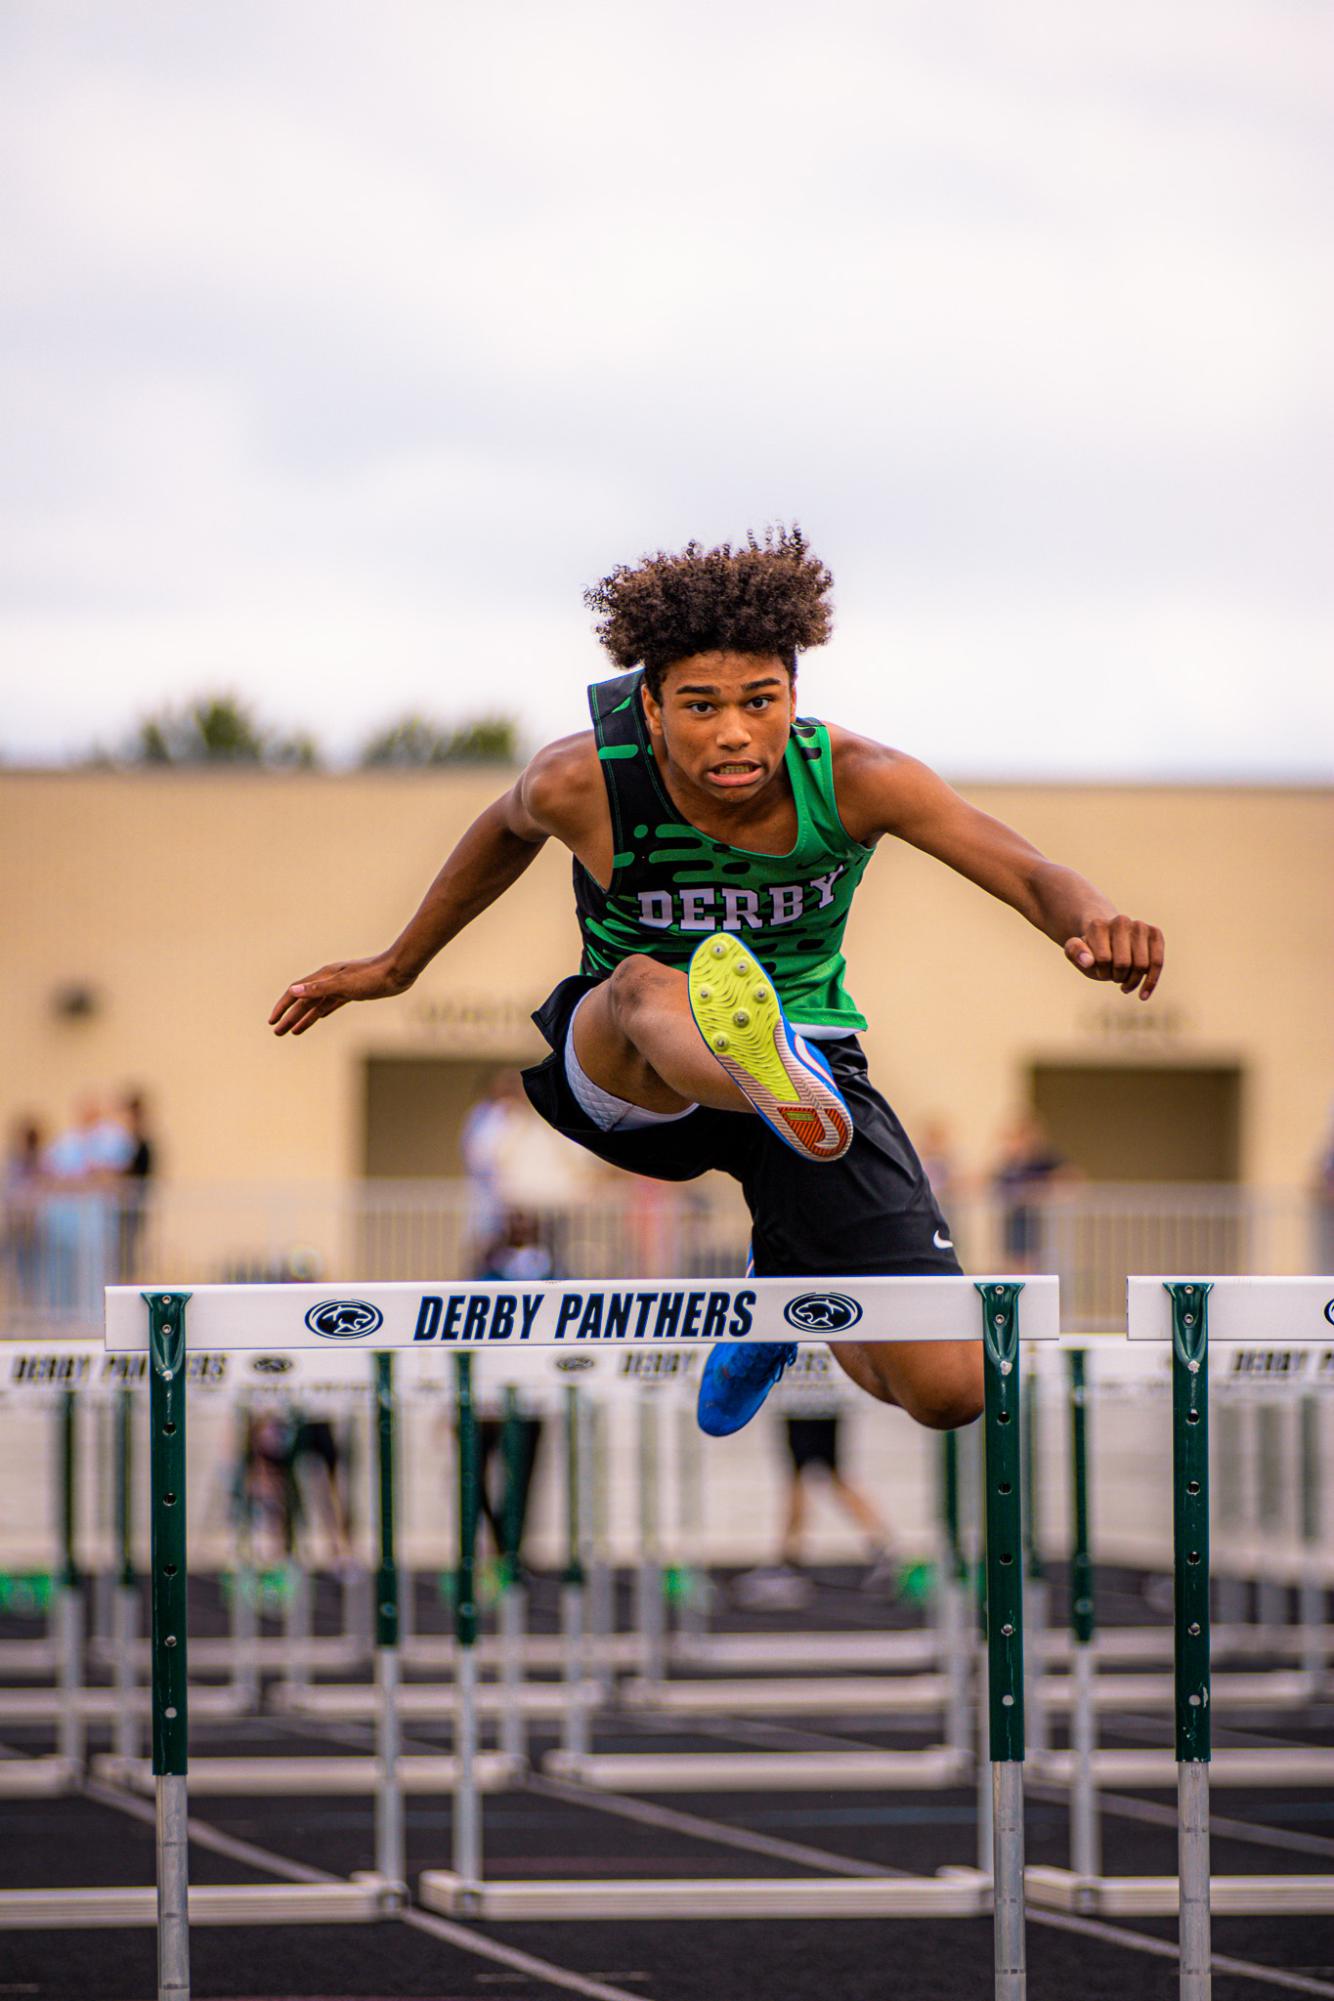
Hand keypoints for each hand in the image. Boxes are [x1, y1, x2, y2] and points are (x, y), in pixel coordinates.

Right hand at [269, 954, 409, 1036]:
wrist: (398, 971)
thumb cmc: (372, 976)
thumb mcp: (343, 984)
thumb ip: (318, 989)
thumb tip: (293, 991)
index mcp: (323, 977)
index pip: (296, 992)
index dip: (282, 1007)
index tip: (272, 1022)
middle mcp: (328, 981)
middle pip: (304, 1001)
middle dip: (289, 1017)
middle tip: (277, 1033)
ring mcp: (340, 987)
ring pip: (316, 1005)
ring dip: (303, 1018)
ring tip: (291, 1032)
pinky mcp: (352, 993)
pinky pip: (330, 1005)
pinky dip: (320, 1014)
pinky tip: (316, 1020)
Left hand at [1064, 917, 1163, 998]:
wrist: (1108, 937)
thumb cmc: (1092, 950)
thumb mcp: (1075, 952)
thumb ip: (1074, 952)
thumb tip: (1088, 962)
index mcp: (1098, 925)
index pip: (1104, 960)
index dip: (1102, 972)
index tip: (1099, 971)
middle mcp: (1120, 921)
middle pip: (1124, 964)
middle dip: (1116, 977)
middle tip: (1112, 977)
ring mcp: (1140, 926)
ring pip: (1142, 965)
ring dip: (1132, 982)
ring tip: (1124, 983)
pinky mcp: (1155, 933)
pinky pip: (1158, 962)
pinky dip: (1151, 982)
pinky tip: (1143, 996)